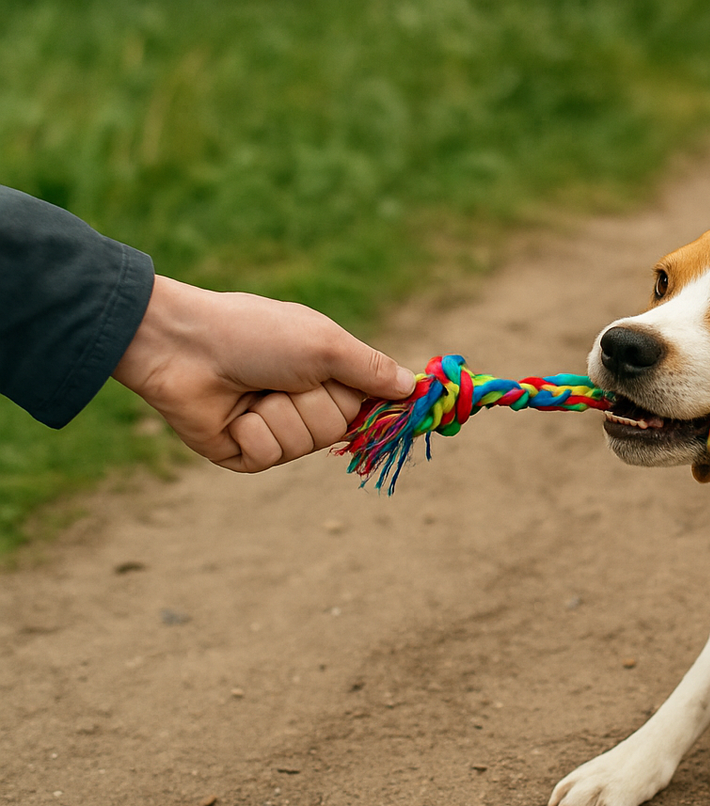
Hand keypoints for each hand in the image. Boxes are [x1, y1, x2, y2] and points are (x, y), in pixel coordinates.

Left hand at [112, 276, 414, 471]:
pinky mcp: (244, 451)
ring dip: (279, 414)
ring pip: (304, 444)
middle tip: (286, 377)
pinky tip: (234, 410)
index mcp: (326, 373)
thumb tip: (413, 387)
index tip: (398, 412)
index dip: (379, 410)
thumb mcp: (323, 343)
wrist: (183, 345)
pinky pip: (269, 455)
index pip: (371, 404)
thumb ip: (370, 368)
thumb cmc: (255, 333)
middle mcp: (303, 402)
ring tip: (253, 390)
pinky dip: (253, 431)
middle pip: (339, 427)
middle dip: (314, 402)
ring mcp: (274, 428)